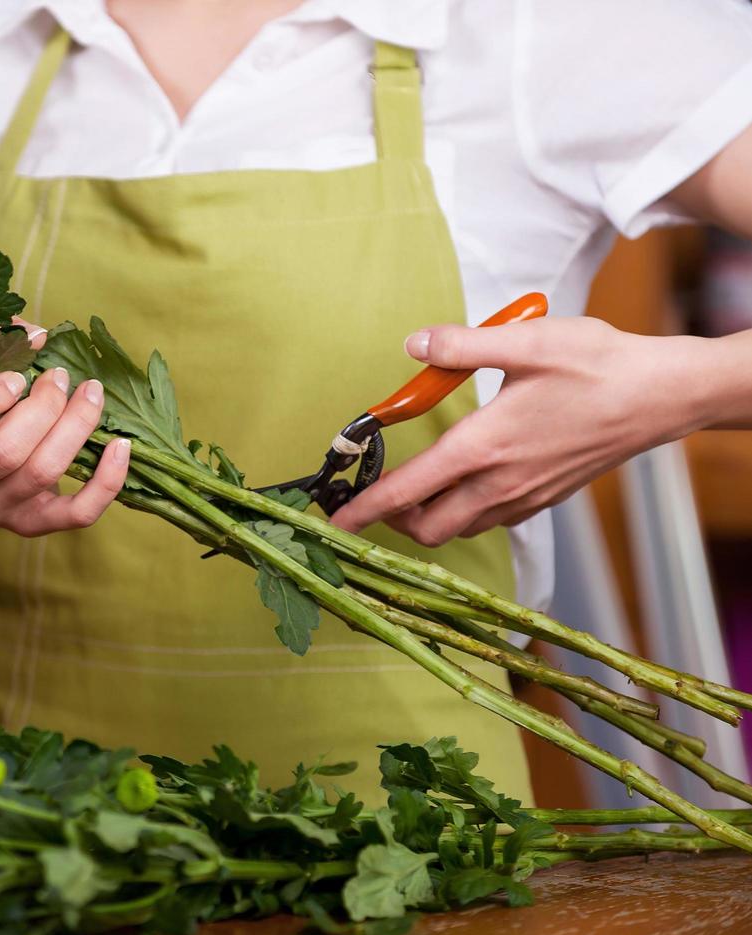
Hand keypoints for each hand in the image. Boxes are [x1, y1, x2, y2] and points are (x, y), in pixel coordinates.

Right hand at [0, 321, 130, 535]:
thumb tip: (38, 335)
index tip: (16, 374)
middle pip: (5, 452)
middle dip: (44, 406)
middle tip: (60, 376)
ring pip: (43, 473)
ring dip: (76, 426)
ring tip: (91, 392)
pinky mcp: (29, 525)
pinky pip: (77, 513)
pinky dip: (107, 482)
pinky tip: (121, 446)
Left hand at [331, 316, 714, 546]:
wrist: (664, 396)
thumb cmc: (599, 365)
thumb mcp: (526, 341)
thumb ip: (462, 345)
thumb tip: (413, 345)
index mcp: (485, 446)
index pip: (407, 490)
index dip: (364, 509)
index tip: (334, 521)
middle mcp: (501, 482)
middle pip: (428, 528)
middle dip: (393, 521)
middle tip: (377, 493)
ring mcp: (526, 496)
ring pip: (460, 529)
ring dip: (429, 518)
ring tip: (414, 489)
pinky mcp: (546, 498)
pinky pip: (491, 521)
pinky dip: (465, 514)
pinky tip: (465, 482)